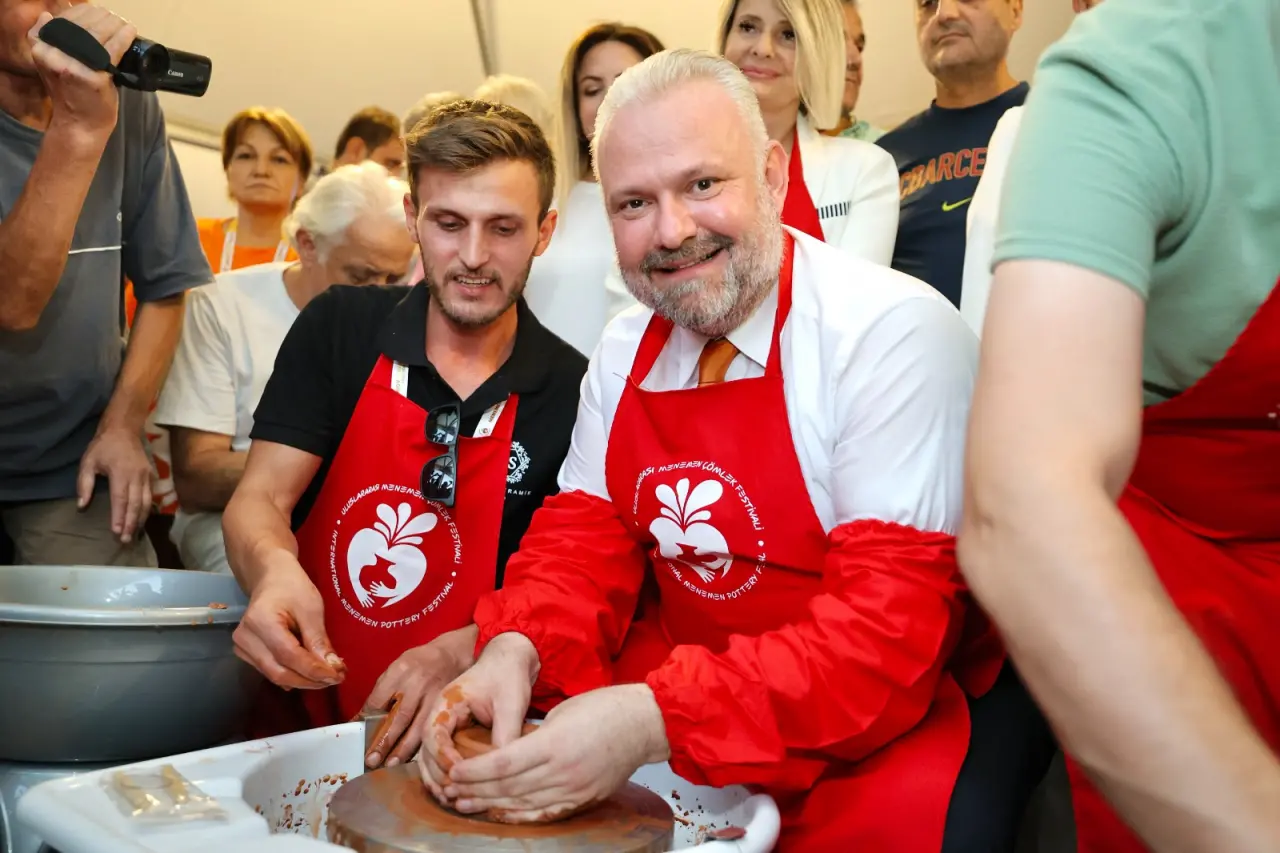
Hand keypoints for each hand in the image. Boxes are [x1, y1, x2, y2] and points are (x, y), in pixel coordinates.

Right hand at [28, 5, 136, 140]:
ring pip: (99, 32)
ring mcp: (74, 65)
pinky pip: (113, 48)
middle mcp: (54, 54)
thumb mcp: (50, 63)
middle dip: (103, 17)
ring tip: (123, 24)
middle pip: (83, 23)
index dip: (84, 12)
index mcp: (41, 48)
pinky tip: (130, 31)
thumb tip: (50, 15)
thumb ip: (49, 41)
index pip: (64, 18)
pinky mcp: (94, 77)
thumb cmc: (71, 94)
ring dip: (115, 23)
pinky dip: (124, 36)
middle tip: (114, 20)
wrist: (79, 125)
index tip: (98, 14)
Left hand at [76, 425, 151, 543]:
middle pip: (135, 504)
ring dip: (141, 519)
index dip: (119, 516)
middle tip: (127, 540)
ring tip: (136, 533)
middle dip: (131, 523)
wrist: (124, 429)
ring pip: (146, 501)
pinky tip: (143, 519)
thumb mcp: (87, 462)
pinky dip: (147, 509)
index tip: (116, 531)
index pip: (120, 499)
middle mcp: (136, 476)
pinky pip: (150, 495)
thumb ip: (84, 484)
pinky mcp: (151, 475)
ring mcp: (146, 476)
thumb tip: (81, 506)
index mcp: (120, 473)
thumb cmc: (103, 446)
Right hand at [233, 562, 345, 689]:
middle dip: (310, 680)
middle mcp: (245, 638)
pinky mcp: (245, 654)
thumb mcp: (311, 608)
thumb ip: (318, 639)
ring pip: (275, 675)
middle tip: (336, 678)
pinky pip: (271, 672)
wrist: (271, 579)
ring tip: (327, 675)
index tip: (337, 676)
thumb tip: (332, 668)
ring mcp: (242, 648)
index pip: (289, 655)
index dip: (313, 670)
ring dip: (303, 680)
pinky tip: (310, 672)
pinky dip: (293, 675)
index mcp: (260, 621)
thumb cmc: (292, 588)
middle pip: (280, 671)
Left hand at [362, 625, 477, 769]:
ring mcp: (434, 697)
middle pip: (399, 717)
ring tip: (391, 765)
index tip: (358, 737)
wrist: (451, 655)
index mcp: (400, 671)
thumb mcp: (396, 668)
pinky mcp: (445, 707)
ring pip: (418, 727)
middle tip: (372, 760)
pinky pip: (432, 728)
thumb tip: (362, 718)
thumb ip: (381, 691)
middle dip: (385, 741)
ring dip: (404, 749)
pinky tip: (414, 758)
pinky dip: (422, 745)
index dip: (367, 720)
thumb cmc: (418, 663)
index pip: (379, 699)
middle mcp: (417, 684)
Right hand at [417, 632, 538, 801]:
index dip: (442, 758)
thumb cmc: (508, 676)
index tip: (459, 774)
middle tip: (453, 796)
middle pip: (425, 752)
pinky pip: (443, 758)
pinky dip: (447, 775)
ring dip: (438, 780)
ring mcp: (445, 725)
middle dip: (437, 776)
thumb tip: (503, 767)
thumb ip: (505, 733)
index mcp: (446, 702)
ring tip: (452, 800)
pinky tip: (459, 791)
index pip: (432, 735)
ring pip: (430, 758)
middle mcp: (440, 715)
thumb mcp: (510, 703)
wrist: (511, 659)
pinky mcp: (455, 734)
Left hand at [443, 684, 670, 822]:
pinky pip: (545, 812)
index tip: (454, 771)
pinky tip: (501, 815)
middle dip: (475, 790)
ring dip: (491, 805)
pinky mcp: (583, 799)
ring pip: (523, 803)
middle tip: (450, 791)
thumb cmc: (604, 708)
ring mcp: (574, 789)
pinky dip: (520, 815)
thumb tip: (506, 756)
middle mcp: (562, 771)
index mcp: (554, 744)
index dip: (475, 771)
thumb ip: (533, 738)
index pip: (503, 763)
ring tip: (466, 805)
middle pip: (508, 787)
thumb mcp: (561, 713)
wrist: (642, 724)